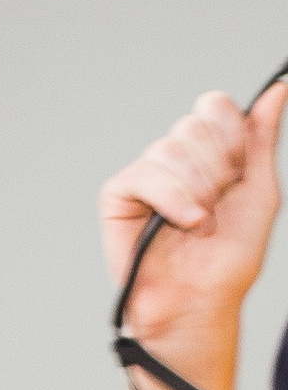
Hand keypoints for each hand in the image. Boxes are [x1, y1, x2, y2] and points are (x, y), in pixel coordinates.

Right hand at [100, 79, 286, 343]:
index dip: (231, 135)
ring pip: (169, 147)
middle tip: (216, 205)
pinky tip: (179, 224)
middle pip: (193, 123)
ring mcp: (144, 177)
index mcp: (207, 154)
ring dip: (195, 190)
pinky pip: (143, 175)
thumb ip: (262, 138)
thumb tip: (277, 89)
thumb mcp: (260, 189)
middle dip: (216, 168)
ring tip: (198, 224)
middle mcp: (174, 160)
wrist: (200, 300)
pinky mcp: (117, 197)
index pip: (213, 106)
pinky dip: (171, 199)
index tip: (237, 174)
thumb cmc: (229, 258)